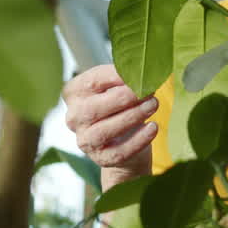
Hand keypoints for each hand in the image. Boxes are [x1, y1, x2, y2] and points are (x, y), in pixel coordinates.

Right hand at [63, 65, 158, 188]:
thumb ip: (124, 78)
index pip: (91, 81)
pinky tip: (153, 127)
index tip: (137, 71)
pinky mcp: (102, 158)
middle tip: (147, 91)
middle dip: (123, 98)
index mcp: (74, 94)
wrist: (126, 142)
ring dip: (132, 116)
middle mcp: (74, 117)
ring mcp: (85, 140)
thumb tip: (141, 70)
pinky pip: (120, 151)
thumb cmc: (120, 107)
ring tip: (153, 105)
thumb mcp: (118, 87)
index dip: (115, 76)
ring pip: (104, 131)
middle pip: (93, 108)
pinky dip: (139, 139)